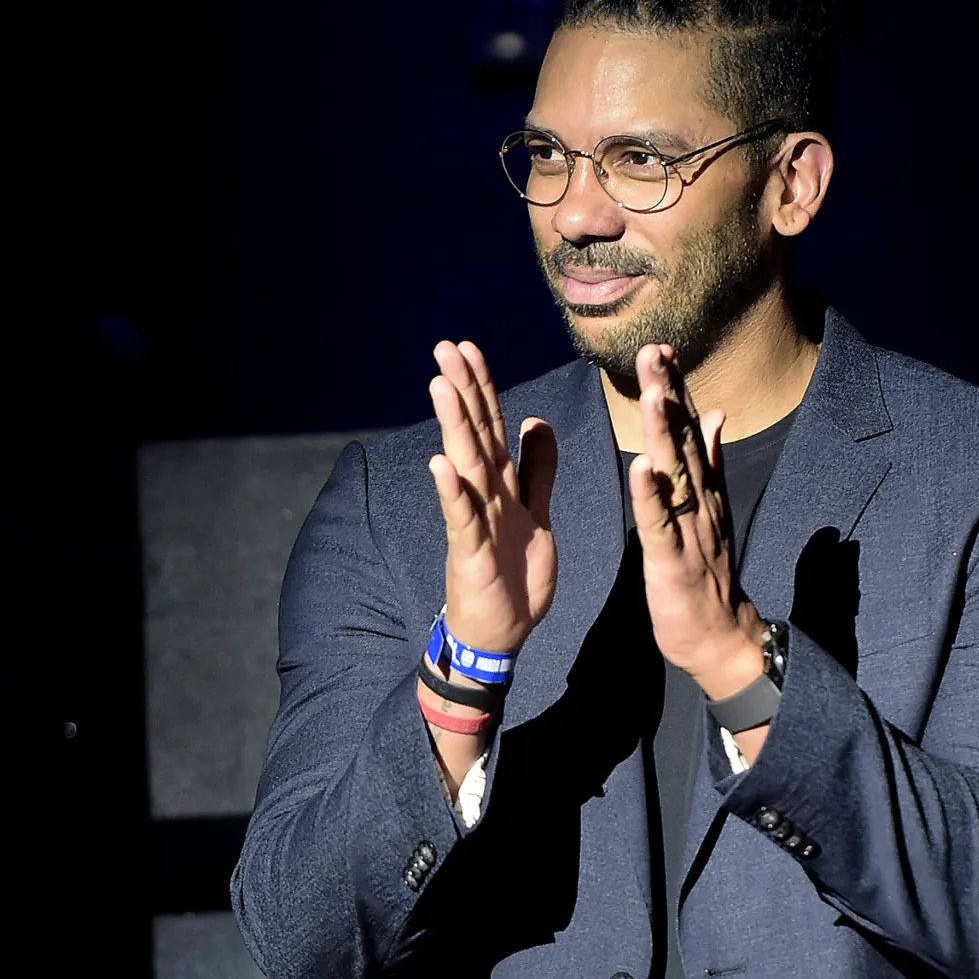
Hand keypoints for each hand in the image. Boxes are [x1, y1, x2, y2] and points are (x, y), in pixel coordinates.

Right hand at [429, 341, 557, 655]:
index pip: (493, 425)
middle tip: (445, 348)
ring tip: (441, 387)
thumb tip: (536, 421)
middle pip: (475, 434)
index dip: (483, 387)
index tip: (469, 348)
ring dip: (453, 427)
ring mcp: (476, 521)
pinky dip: (452, 493)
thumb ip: (538, 469)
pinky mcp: (471, 552)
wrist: (503, 631)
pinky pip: (463, 519)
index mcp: (504, 484)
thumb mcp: (538, 512)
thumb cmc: (515, 573)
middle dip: (462, 391)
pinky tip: (440, 466)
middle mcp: (486, 495)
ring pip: (466, 466)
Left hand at [629, 344, 766, 700]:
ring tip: (652, 394)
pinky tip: (641, 468)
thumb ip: (713, 461)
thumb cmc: (709, 575)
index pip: (690, 430)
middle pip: (684, 441)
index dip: (677, 389)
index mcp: (704, 490)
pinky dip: (651, 498)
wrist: (722, 638)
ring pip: (675, 476)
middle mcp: (701, 503)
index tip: (662, 349)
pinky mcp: (673, 563)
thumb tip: (717, 414)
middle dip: (669, 395)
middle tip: (654, 351)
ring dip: (664, 434)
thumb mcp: (712, 510)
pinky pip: (660, 526)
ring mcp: (690, 531)